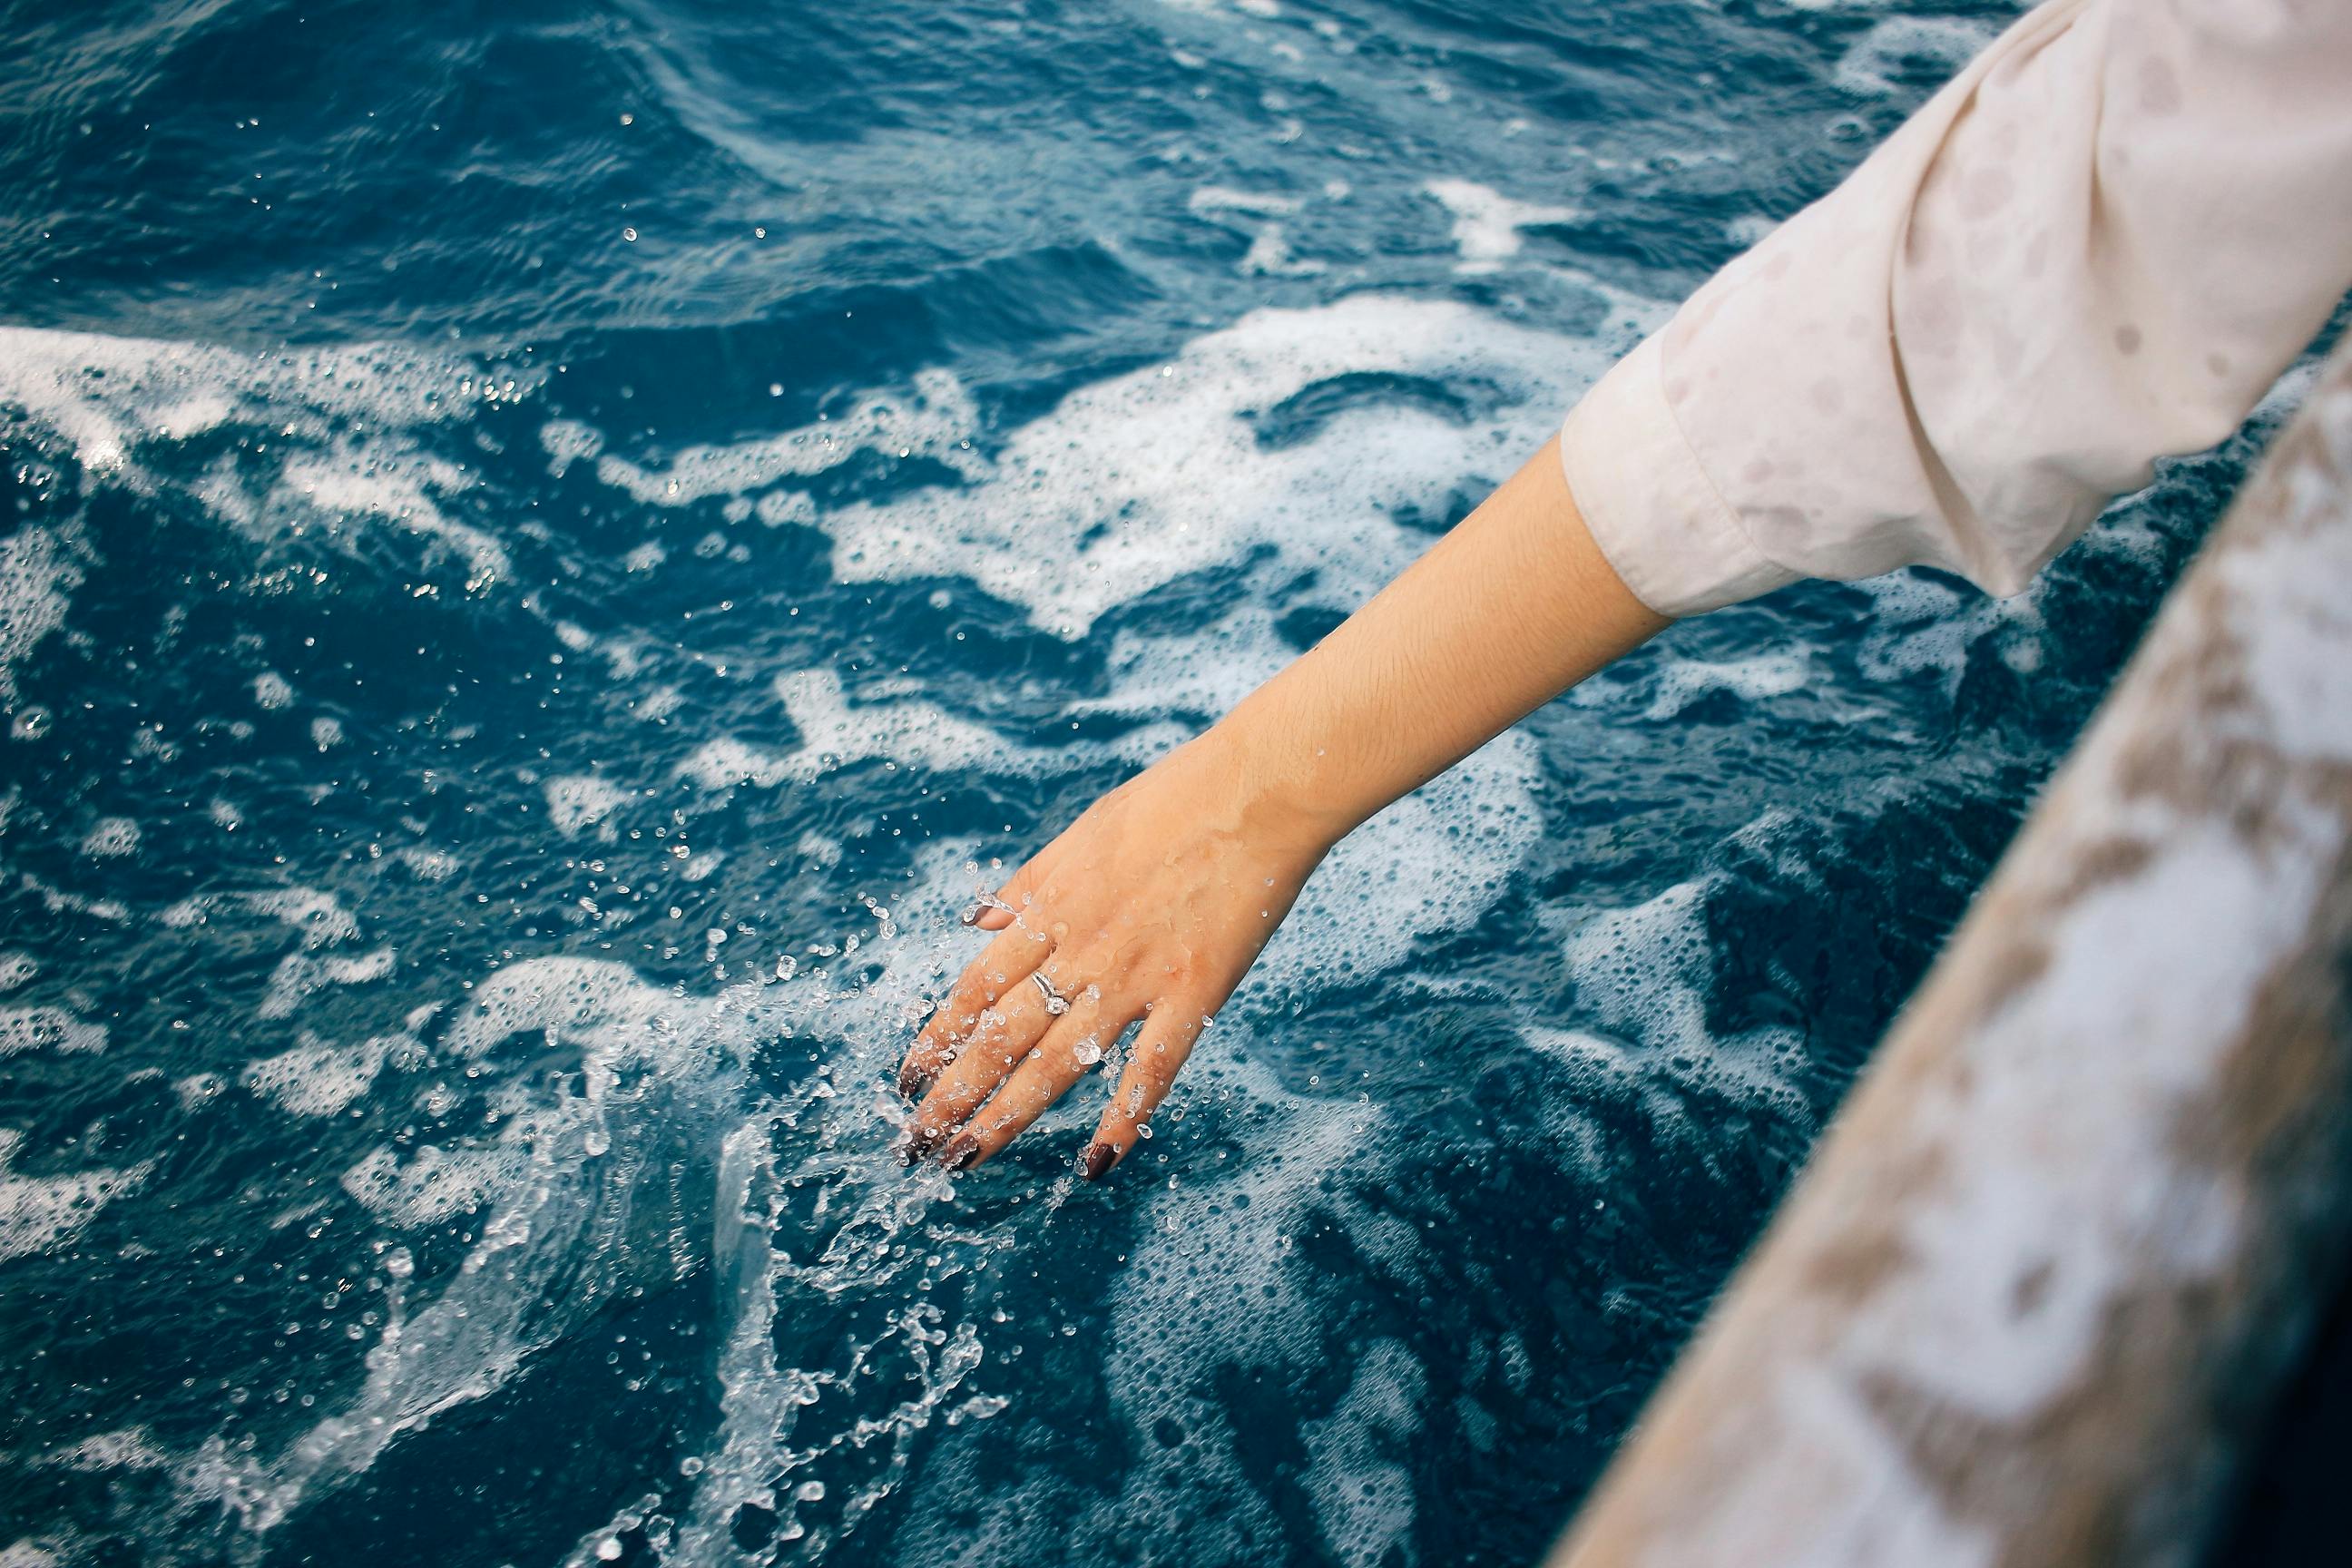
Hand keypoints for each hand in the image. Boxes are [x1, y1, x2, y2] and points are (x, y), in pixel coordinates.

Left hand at [891, 438, 1663, 1180]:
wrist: (1255, 790)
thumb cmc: (1172, 800)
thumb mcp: (1082, 834)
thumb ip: (1028, 885)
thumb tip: (977, 919)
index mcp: (1049, 906)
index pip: (974, 987)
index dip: (936, 1038)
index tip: (906, 1078)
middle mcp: (1079, 948)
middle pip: (999, 1035)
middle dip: (951, 1094)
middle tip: (913, 1144)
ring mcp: (1135, 976)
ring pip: (1056, 1062)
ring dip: (1006, 1117)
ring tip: (965, 1159)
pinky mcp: (1193, 993)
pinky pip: (1151, 1069)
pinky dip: (1123, 1117)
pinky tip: (1097, 1161)